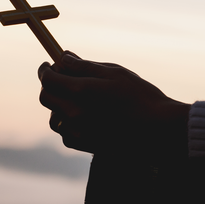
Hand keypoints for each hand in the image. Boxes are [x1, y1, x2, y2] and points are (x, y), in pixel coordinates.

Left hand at [38, 51, 190, 158]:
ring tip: (75, 98)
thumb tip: (63, 57)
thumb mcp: (115, 72)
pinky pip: (65, 134)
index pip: (48, 79)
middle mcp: (74, 113)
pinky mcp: (86, 146)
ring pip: (54, 118)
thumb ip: (84, 66)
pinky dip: (67, 124)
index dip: (45, 69)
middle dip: (50, 85)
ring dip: (58, 106)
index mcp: (80, 91)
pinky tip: (83, 116)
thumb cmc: (141, 97)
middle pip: (46, 98)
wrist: (159, 130)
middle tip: (62, 77)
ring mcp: (79, 132)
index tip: (48, 64)